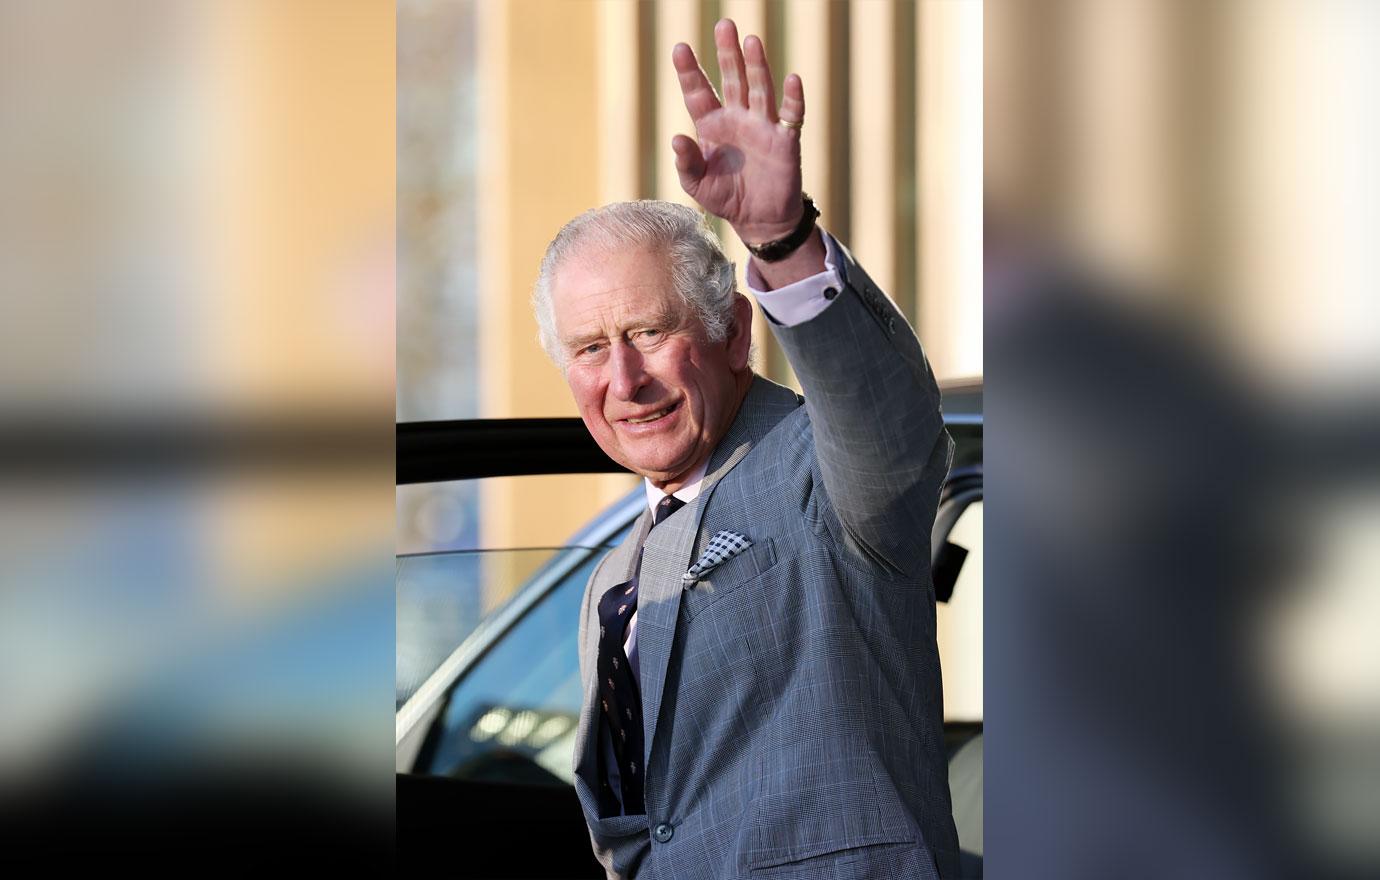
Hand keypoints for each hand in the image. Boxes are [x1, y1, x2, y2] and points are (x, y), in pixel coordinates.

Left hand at [672, 19, 805, 245]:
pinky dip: (794, 99)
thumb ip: (687, 163)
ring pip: (760, 89)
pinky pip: (791, 116)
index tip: (679, 48)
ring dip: (757, 66)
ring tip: (751, 41)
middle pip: (732, 79)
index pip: (698, 93)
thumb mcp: (697, 185)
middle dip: (727, 53)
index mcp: (712, 126)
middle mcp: (737, 118)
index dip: (689, 71)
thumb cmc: (725, 198)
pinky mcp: (785, 140)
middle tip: (723, 25)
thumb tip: (676, 139)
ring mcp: (763, 126)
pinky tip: (792, 79)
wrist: (758, 220)